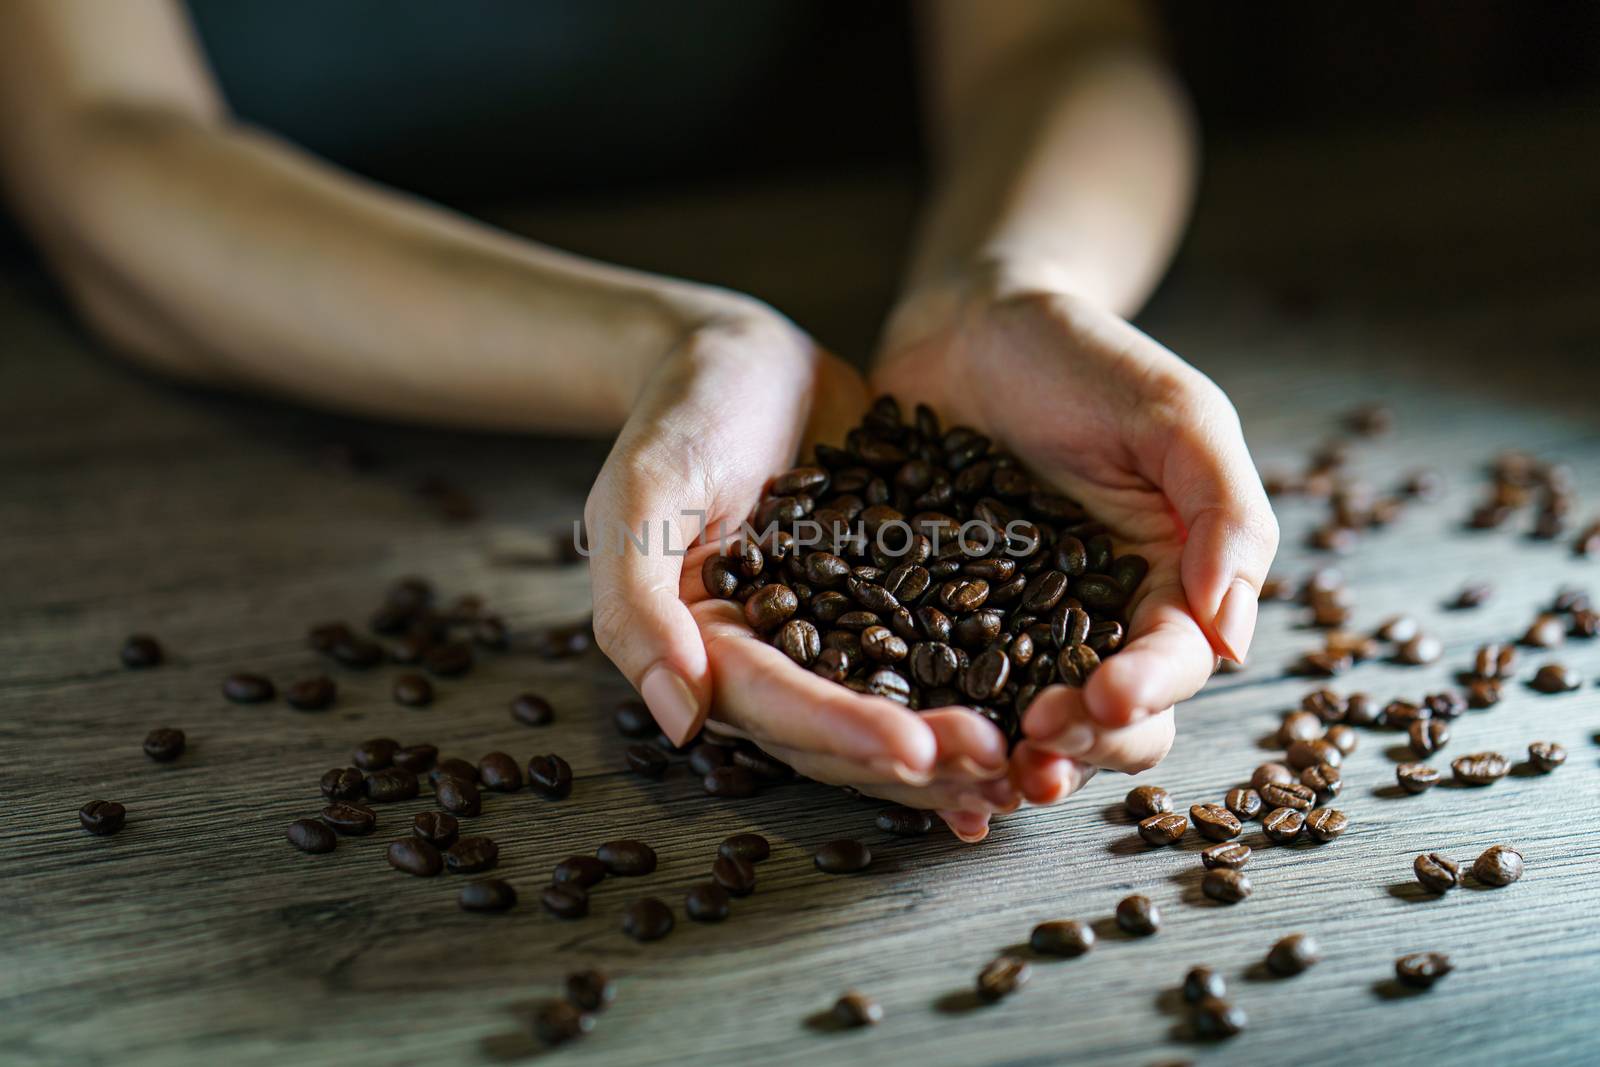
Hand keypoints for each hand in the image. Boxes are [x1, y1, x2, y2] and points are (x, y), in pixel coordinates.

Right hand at [586, 308, 1020, 836]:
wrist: (739, 355)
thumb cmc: (679, 413)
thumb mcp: (642, 491)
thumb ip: (638, 601)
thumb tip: (680, 717)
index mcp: (707, 648)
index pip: (775, 709)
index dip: (842, 734)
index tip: (913, 751)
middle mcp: (773, 658)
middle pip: (843, 732)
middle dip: (918, 755)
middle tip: (997, 759)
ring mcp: (835, 634)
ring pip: (897, 710)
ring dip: (958, 742)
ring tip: (1029, 756)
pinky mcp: (890, 601)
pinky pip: (936, 654)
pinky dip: (982, 685)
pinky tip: (1041, 709)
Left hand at [874, 285, 1278, 811]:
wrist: (972, 321)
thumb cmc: (1086, 356)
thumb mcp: (1176, 413)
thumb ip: (1225, 511)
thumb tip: (1232, 634)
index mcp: (1163, 582)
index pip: (1172, 661)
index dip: (1146, 692)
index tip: (1106, 699)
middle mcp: (1091, 621)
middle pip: (1106, 718)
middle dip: (1082, 745)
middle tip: (1037, 745)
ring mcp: (1008, 628)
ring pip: (1024, 724)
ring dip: (1011, 760)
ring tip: (983, 771)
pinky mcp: (931, 621)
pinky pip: (938, 688)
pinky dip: (936, 733)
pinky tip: (917, 765)